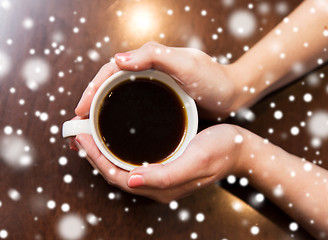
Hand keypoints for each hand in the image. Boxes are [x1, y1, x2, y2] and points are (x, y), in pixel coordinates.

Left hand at [74, 124, 247, 202]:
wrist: (240, 148)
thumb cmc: (221, 151)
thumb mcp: (195, 161)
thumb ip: (165, 176)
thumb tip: (131, 181)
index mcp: (161, 187)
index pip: (117, 177)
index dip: (96, 159)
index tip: (82, 139)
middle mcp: (157, 184)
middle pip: (115, 172)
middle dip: (95, 155)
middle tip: (80, 134)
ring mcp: (161, 174)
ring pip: (123, 166)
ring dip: (104, 152)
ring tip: (91, 134)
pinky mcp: (165, 163)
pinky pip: (134, 159)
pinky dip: (119, 149)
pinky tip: (116, 137)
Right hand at [75, 42, 244, 119]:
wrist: (232, 94)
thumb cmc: (213, 78)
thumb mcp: (185, 64)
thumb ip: (154, 56)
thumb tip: (117, 58)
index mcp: (148, 60)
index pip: (111, 71)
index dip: (93, 88)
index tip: (81, 109)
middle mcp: (147, 72)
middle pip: (111, 85)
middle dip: (92, 102)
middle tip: (79, 124)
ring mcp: (152, 88)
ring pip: (120, 98)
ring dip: (104, 112)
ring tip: (91, 131)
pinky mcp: (160, 102)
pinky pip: (134, 109)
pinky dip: (121, 119)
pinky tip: (117, 132)